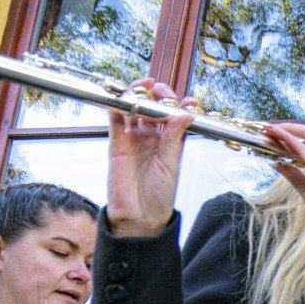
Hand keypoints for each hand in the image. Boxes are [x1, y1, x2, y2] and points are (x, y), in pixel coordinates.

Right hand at [106, 79, 193, 236]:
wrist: (139, 215)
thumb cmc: (159, 195)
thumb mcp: (171, 165)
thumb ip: (174, 139)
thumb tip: (185, 114)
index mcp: (170, 142)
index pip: (174, 117)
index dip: (180, 106)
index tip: (189, 100)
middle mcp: (152, 137)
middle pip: (154, 108)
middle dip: (158, 96)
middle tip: (160, 91)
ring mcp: (134, 138)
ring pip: (135, 109)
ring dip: (138, 96)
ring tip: (143, 88)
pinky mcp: (116, 142)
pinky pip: (116, 119)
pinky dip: (118, 106)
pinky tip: (124, 97)